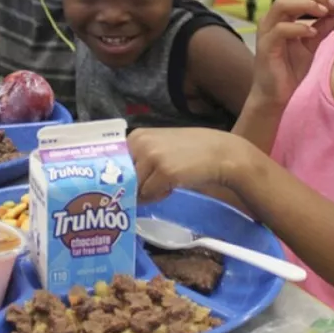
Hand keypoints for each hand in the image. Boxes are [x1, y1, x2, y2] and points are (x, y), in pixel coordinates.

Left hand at [129, 128, 243, 201]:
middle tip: (149, 187)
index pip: (113, 163)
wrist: (220, 153)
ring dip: (146, 193)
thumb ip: (140, 157)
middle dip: (132, 187)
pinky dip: (158, 196)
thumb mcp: (159, 146)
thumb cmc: (189, 152)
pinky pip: (148, 195)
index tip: (125, 186)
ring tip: (164, 184)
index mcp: (136, 136)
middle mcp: (140, 143)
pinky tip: (171, 187)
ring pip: (134, 188)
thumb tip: (118, 183)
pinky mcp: (164, 172)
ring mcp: (151, 157)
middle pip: (121, 178)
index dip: (120, 178)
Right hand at [254, 0, 333, 105]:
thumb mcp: (310, 45)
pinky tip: (313, 33)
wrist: (275, 95)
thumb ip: (321, 29)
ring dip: (306, 5)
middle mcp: (271, 21)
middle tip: (331, 5)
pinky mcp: (266, 45)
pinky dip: (299, 28)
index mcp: (281, 18)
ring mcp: (266, 32)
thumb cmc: (288, 70)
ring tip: (323, 13)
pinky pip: (281, 29)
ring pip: (282, 5)